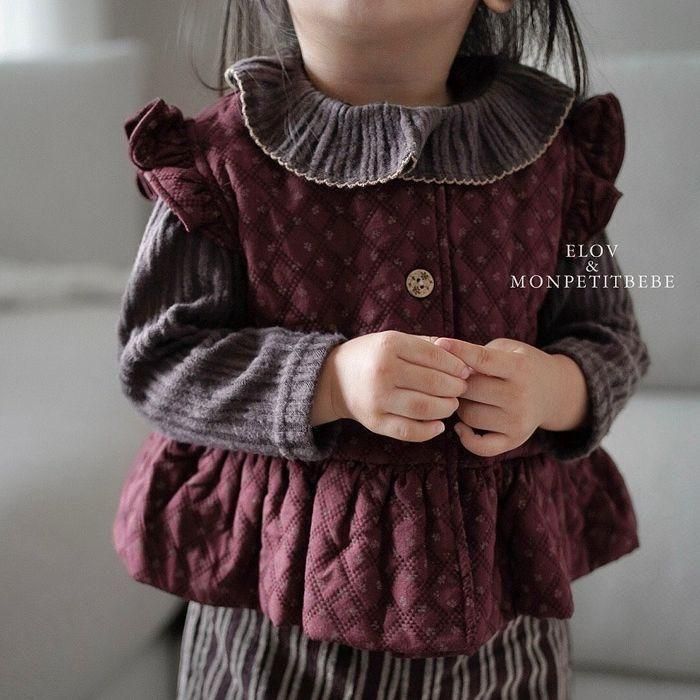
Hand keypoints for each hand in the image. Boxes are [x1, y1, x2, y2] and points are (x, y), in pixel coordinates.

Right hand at [312, 330, 471, 441]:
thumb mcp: (394, 340)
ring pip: (425, 408)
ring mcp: (377, 399)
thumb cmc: (372, 356)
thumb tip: (465, 361)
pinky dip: (429, 430)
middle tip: (462, 389)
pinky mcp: (374, 422)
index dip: (456, 365)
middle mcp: (382, 371)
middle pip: (434, 383)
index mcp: (389, 345)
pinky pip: (408, 431)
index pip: (435, 356)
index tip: (466, 371)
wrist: (334, 378)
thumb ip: (427, 346)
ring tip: (451, 404)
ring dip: (446, 408)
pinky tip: (439, 425)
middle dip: (455, 388)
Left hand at [433, 337, 589, 456]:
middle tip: (458, 379)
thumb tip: (446, 363)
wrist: (554, 391)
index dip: (459, 351)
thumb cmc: (520, 365)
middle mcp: (521, 396)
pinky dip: (465, 438)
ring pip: (468, 416)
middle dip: (457, 383)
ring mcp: (519, 421)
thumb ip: (480, 353)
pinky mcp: (515, 440)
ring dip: (460, 406)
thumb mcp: (507, 349)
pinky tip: (462, 426)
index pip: (483, 359)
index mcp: (520, 368)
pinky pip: (479, 446)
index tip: (440, 343)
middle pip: (470, 389)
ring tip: (468, 398)